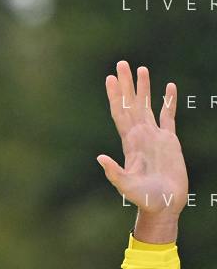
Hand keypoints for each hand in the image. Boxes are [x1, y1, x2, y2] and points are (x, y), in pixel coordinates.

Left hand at [96, 61, 186, 243]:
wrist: (164, 204)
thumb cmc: (145, 199)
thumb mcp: (127, 186)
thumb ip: (114, 173)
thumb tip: (99, 158)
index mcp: (130, 143)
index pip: (120, 113)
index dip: (115, 96)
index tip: (110, 78)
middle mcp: (140, 136)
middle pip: (131, 104)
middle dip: (127, 84)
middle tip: (122, 63)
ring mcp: (154, 137)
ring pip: (148, 106)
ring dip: (144, 88)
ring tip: (142, 69)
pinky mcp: (170, 141)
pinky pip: (169, 116)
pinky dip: (169, 101)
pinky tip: (169, 87)